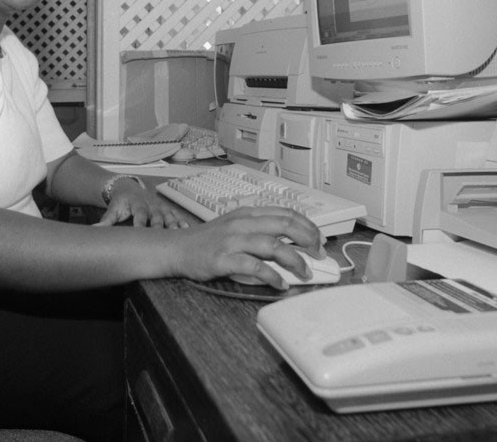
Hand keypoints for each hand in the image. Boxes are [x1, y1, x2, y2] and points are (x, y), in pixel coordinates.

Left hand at [94, 180, 192, 228]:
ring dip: (174, 226)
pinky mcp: (167, 209)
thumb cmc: (120, 202)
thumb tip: (94, 231)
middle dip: (161, 228)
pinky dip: (182, 223)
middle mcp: (151, 205)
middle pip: (157, 218)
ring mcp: (160, 207)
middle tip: (165, 241)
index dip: (141, 225)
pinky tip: (187, 231)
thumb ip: (105, 222)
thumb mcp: (113, 210)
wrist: (128, 187)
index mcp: (137, 205)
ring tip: (179, 236)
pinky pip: (176, 216)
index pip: (140, 216)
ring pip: (169, 217)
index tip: (142, 235)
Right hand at [173, 206, 324, 289]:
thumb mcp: (236, 227)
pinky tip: (280, 283)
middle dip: (308, 239)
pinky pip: (254, 266)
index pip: (286, 213)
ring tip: (305, 272)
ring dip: (294, 260)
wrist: (177, 248)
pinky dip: (272, 276)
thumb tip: (291, 247)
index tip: (319, 238)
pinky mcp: (224, 258)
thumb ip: (261, 232)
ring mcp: (233, 240)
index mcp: (248, 213)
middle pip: (284, 225)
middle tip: (319, 253)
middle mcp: (242, 223)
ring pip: (273, 245)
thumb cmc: (208, 241)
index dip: (307, 225)